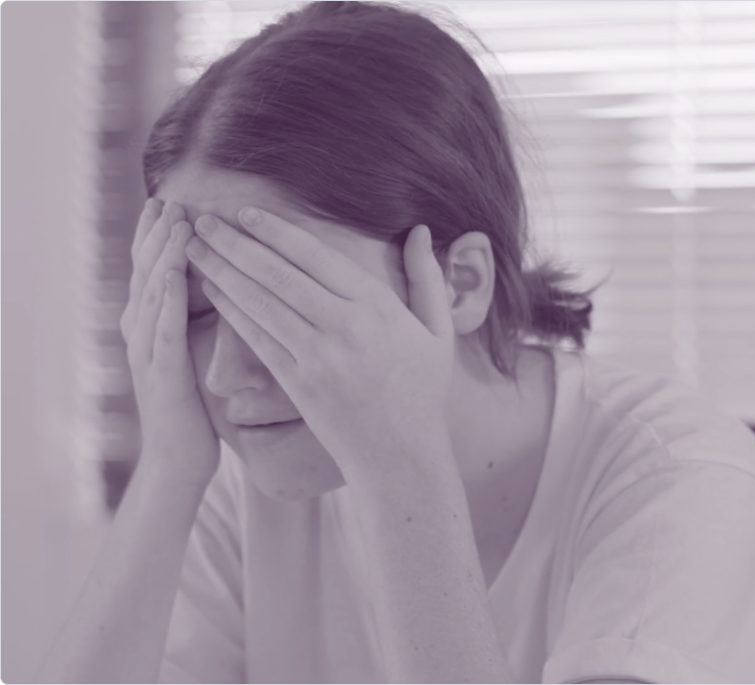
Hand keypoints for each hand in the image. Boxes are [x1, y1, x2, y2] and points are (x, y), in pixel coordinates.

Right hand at [120, 200, 219, 488]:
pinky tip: (174, 275)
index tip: (171, 200)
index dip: (159, 235)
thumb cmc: (192, 406)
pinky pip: (163, 331)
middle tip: (169, 197)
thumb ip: (195, 320)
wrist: (179, 460)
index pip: (153, 269)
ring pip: (152, 293)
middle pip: (146, 271)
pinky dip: (167, 300)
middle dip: (157, 233)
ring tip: (175, 220)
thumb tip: (217, 285)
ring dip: (162, 255)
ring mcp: (147, 352)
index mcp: (152, 325)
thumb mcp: (193, 352)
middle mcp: (142, 332)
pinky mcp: (162, 374)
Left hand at [185, 208, 454, 483]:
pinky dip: (232, 312)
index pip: (317, 257)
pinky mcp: (298, 385)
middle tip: (200, 221)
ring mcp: (318, 357)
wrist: (402, 456)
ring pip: (261, 303)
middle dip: (235, 244)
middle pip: (279, 275)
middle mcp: (344, 327)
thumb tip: (421, 229)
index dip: (276, 232)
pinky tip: (212, 292)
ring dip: (222, 273)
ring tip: (193, 249)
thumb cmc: (422, 390)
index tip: (245, 212)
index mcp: (377, 307)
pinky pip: (258, 340)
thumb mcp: (438, 331)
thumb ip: (428, 278)